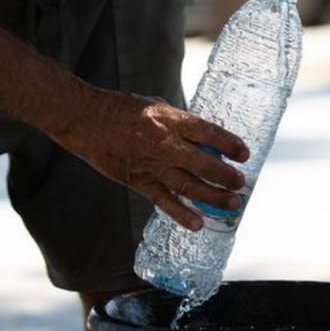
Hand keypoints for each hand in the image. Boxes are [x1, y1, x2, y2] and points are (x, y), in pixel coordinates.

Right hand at [53, 91, 249, 230]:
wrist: (86, 120)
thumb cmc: (120, 109)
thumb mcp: (155, 106)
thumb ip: (177, 122)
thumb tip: (198, 135)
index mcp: (170, 120)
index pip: (208, 132)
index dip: (229, 144)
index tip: (244, 153)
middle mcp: (164, 143)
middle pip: (203, 163)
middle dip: (226, 176)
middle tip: (241, 183)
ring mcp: (152, 165)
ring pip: (189, 186)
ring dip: (212, 197)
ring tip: (232, 204)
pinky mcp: (138, 181)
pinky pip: (164, 201)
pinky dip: (181, 214)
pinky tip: (198, 224)